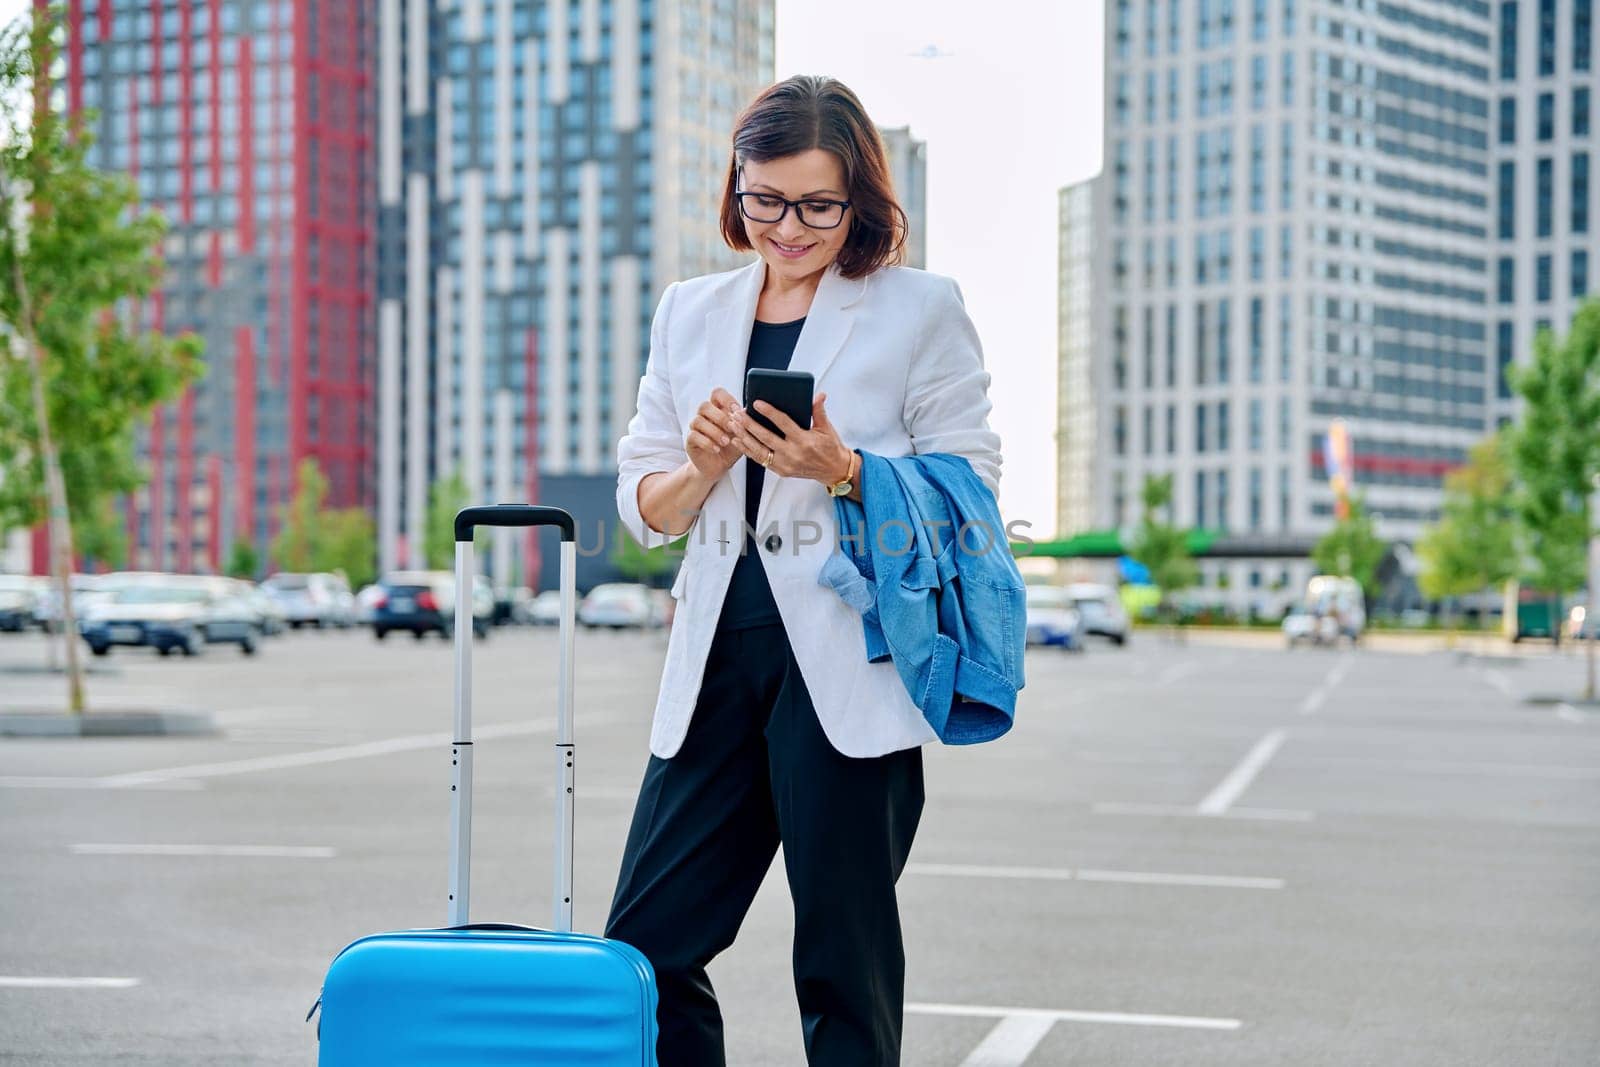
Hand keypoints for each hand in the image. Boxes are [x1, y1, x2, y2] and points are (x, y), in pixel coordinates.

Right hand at [684, 388, 742, 481]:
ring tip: (726, 442)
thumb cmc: (731, 448)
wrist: (720, 466)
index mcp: (718, 409)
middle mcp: (704, 416)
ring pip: (698, 420)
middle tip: (732, 428)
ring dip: (714, 431)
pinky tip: (716, 449)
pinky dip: (707, 442)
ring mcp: (695, 427)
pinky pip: (694, 436)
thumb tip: (747, 411)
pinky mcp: (690, 440)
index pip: (717, 394)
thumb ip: (744, 423)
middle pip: (704, 405)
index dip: (726, 399)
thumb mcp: (742, 435)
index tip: (737, 410)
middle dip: (720, 417)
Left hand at [728, 392, 852, 486]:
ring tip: (733, 424)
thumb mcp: (827, 428)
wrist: (834, 470)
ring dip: (744, 437)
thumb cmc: (830, 447)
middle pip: (766, 437)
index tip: (756, 403)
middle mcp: (793, 454)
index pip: (783, 423)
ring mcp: (785, 464)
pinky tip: (737, 440)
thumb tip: (819, 394)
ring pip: (759, 450)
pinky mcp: (781, 471)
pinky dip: (747, 450)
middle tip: (737, 413)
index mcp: (805, 441)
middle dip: (749, 424)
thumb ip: (818, 411)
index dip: (769, 412)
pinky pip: (760, 460)